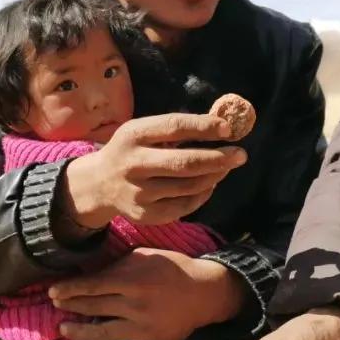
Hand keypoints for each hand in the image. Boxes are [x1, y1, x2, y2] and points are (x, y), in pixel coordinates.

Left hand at [50, 248, 246, 339]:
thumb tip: (88, 274)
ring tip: (65, 329)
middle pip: (93, 309)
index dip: (68, 290)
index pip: (91, 287)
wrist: (203, 292)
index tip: (52, 292)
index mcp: (133, 281)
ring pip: (102, 335)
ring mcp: (144, 331)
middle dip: (70, 308)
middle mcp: (136, 306)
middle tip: (56, 307)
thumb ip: (116, 265)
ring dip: (79, 333)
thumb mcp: (144, 256)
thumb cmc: (171, 268)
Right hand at [59, 112, 246, 230]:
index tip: (228, 129)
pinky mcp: (145, 214)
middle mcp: (133, 164)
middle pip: (184, 162)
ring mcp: (138, 192)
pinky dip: (202, 194)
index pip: (174, 126)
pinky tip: (209, 184)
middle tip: (241, 154)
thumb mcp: (141, 131)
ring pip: (188, 186)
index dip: (204, 127)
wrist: (98, 184)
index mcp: (133, 135)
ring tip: (226, 167)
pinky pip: (184, 206)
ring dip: (214, 176)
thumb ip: (173, 128)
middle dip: (218, 158)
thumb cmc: (131, 150)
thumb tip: (221, 126)